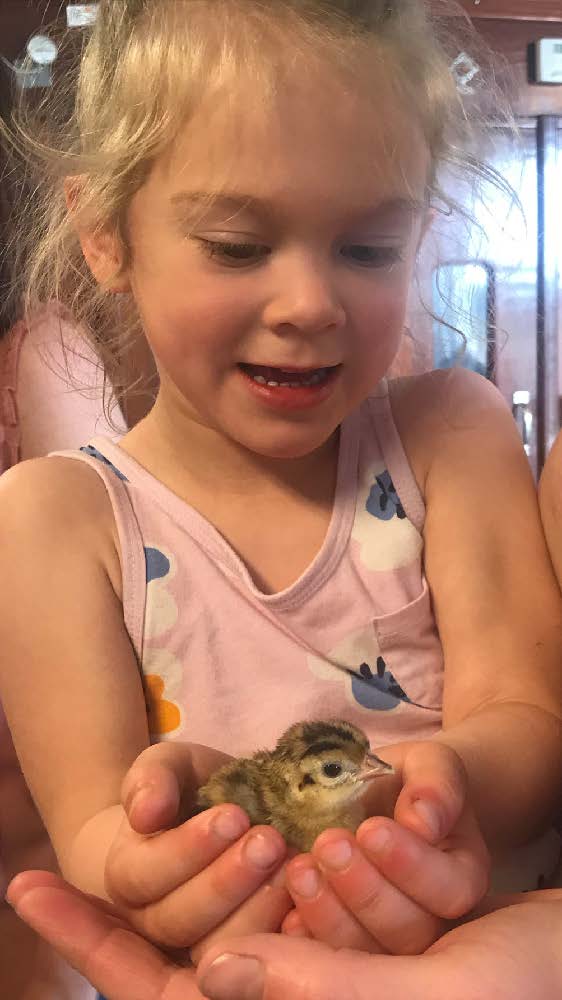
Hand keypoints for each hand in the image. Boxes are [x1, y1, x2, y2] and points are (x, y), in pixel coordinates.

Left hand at [7, 871, 561, 999]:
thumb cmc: (527, 996)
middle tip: (101, 847)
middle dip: (163, 902)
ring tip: (333, 840)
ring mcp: (332, 974)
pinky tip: (347, 835)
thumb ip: (318, 995)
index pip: (167, 999)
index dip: (91, 945)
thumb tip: (209, 979)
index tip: (26, 884)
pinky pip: (310, 899)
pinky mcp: (359, 944)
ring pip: (261, 916)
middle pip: (190, 956)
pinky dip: (313, 870)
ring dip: (269, 877)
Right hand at [105, 743, 291, 957]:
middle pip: (180, 919)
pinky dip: (282, 931)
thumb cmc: (190, 787)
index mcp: (127, 874)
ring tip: (291, 866)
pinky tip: (306, 900)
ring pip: (217, 946)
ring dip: (256, 908)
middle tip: (269, 841)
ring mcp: (195, 943)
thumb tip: (146, 813)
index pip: (145, 875)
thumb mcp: (171, 766)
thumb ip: (153, 778)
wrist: (219, 811)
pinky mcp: (238, 953)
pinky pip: (256, 958)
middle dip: (227, 880)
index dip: (189, 848)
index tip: (233, 816)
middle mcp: (153, 919)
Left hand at [281, 740, 489, 953]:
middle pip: (411, 929)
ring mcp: (390, 937)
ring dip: (331, 915)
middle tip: (328, 845)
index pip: (450, 888)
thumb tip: (423, 820)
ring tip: (300, 870)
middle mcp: (433, 916)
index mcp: (460, 873)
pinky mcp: (350, 949)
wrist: (377, 795)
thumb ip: (436, 784)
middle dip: (366, 889)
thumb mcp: (429, 763)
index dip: (410, 864)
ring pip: (370, 951)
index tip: (371, 829)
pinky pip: (330, 959)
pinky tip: (287, 914)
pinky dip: (308, 938)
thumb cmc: (406, 778)